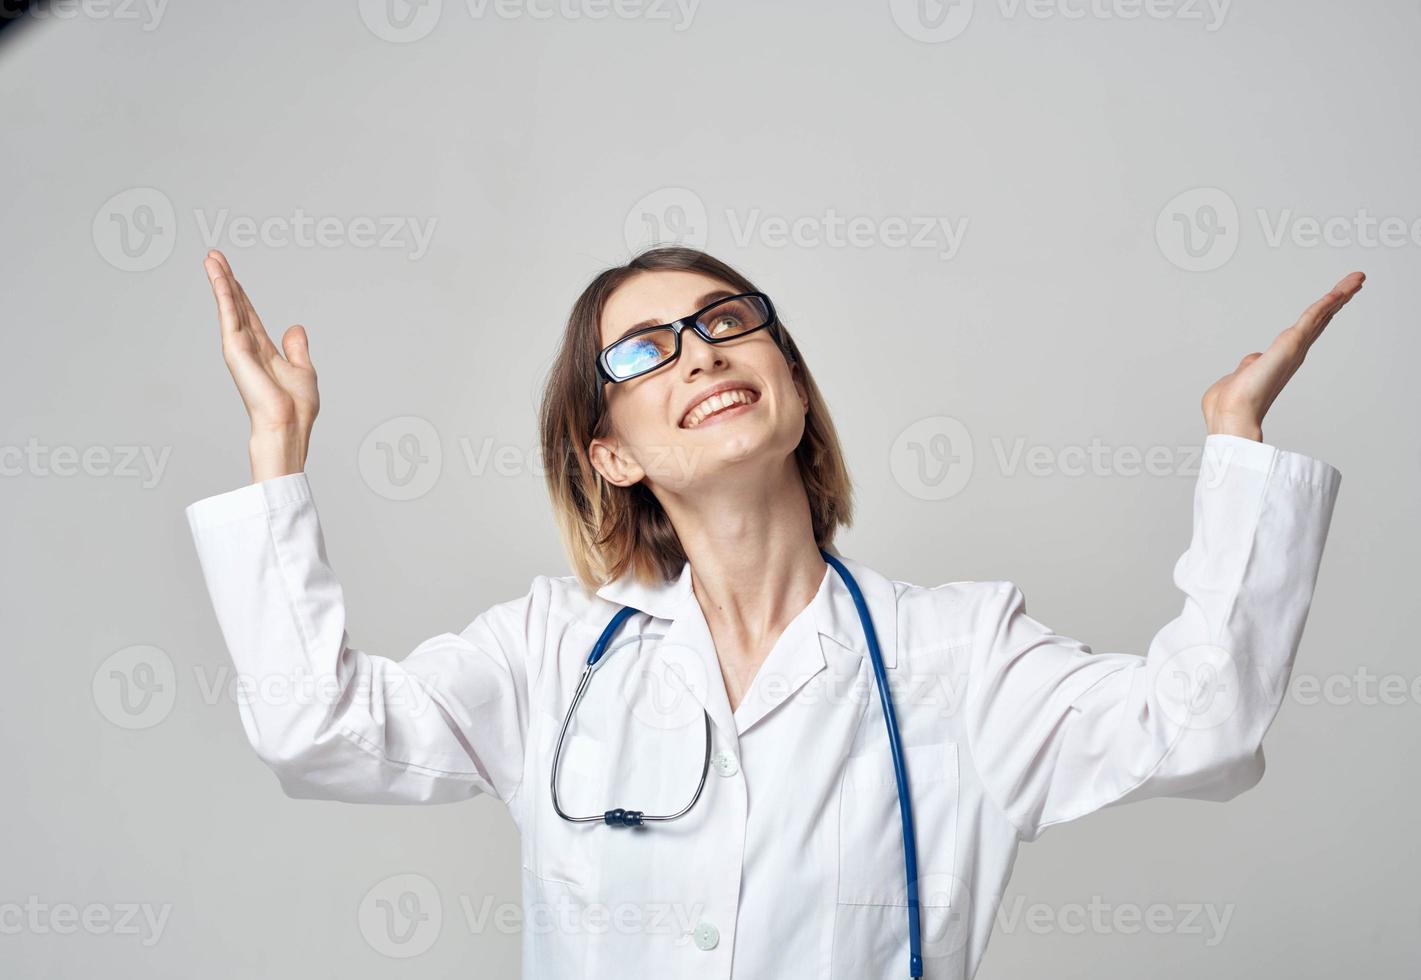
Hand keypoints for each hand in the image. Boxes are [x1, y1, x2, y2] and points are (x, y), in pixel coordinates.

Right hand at [202, 249, 319, 479]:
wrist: (288, 425)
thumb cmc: (296, 408)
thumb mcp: (303, 370)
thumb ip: (297, 348)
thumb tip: (295, 328)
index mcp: (264, 349)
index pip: (249, 314)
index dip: (240, 292)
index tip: (230, 272)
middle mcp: (249, 346)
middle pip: (236, 305)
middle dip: (226, 280)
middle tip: (213, 256)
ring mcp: (240, 347)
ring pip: (230, 306)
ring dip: (221, 281)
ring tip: (211, 258)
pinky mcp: (235, 350)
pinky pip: (230, 316)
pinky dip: (224, 295)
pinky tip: (219, 277)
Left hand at [1201, 271, 1364, 441]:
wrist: (1232, 413)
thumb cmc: (1229, 403)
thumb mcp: (1239, 377)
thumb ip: (1249, 365)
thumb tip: (1252, 361)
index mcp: (1280, 361)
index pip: (1305, 332)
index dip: (1320, 316)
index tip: (1333, 302)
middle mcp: (1292, 355)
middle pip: (1319, 321)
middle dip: (1337, 301)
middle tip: (1355, 284)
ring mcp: (1293, 349)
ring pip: (1320, 316)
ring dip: (1339, 295)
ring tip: (1357, 279)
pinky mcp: (1291, 344)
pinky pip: (1311, 317)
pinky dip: (1327, 302)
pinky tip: (1341, 290)